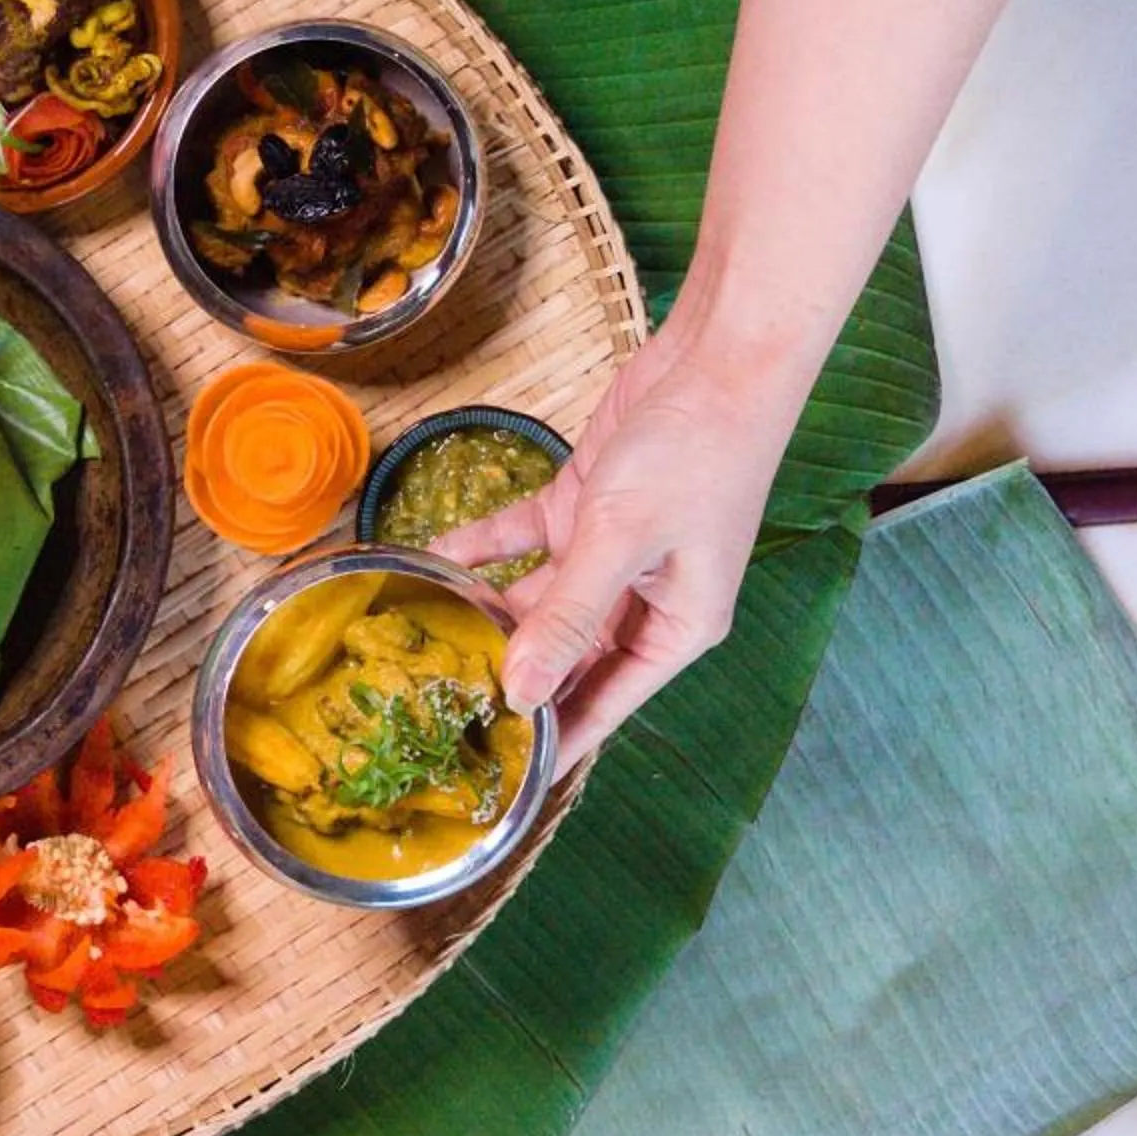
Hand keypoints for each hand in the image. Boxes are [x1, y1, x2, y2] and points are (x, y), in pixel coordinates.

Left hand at [431, 319, 804, 761]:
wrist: (716, 359)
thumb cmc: (695, 454)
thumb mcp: (621, 541)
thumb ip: (568, 618)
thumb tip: (523, 693)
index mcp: (675, 629)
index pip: (605, 704)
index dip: (554, 739)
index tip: (498, 776)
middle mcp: (644, 601)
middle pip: (567, 658)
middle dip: (508, 676)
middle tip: (436, 706)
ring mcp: (610, 555)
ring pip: (538, 602)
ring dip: (486, 612)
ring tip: (421, 637)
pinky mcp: (585, 509)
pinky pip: (524, 541)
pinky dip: (483, 547)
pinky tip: (431, 556)